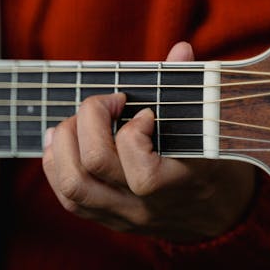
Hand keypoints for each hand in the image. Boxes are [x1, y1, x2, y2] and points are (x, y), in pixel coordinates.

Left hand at [42, 42, 255, 242]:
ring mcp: (123, 215)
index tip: (144, 112)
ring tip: (73, 122)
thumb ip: (194, 89)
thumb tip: (180, 50)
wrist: (213, 216)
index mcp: (180, 183)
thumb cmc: (213, 165)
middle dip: (89, 120)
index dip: (133, 130)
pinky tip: (63, 142)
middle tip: (105, 104)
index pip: (142, 171)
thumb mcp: (212, 132)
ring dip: (63, 143)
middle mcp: (147, 206)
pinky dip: (55, 165)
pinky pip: (69, 200)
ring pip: (73, 186)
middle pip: (95, 165)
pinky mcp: (107, 219)